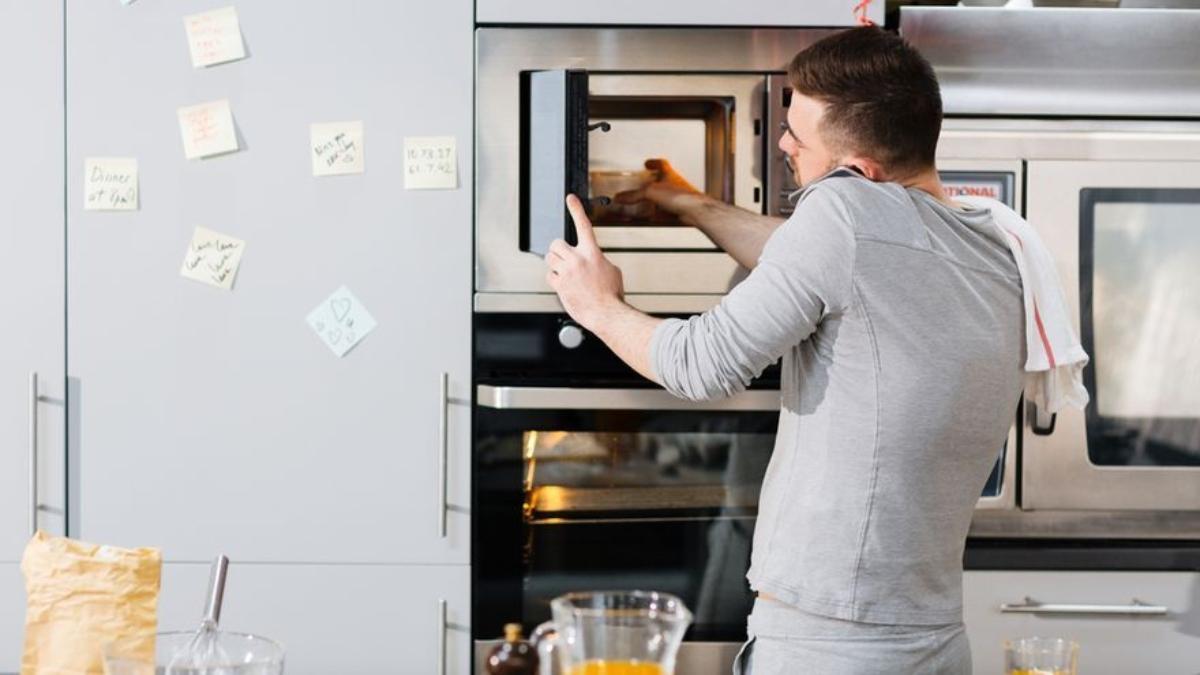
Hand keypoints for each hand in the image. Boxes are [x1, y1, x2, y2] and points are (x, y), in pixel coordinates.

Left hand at [546, 194, 625, 327]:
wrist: (607, 313)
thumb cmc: (611, 295)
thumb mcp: (612, 270)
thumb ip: (597, 260)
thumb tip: (591, 261)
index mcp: (593, 253)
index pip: (584, 225)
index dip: (576, 209)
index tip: (570, 198)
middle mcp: (578, 259)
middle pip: (556, 244)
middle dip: (559, 251)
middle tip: (565, 259)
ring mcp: (567, 272)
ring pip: (549, 258)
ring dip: (555, 264)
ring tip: (566, 273)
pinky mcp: (559, 284)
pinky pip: (549, 275)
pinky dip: (554, 279)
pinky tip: (565, 285)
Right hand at [614, 158, 710, 224]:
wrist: (695, 211)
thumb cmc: (680, 196)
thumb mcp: (651, 192)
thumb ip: (634, 195)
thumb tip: (621, 197)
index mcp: (669, 174)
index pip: (662, 164)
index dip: (654, 163)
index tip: (648, 163)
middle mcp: (675, 184)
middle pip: (664, 180)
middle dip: (654, 182)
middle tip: (645, 184)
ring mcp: (679, 197)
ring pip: (666, 197)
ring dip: (656, 200)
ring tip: (646, 205)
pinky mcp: (680, 210)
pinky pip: (667, 210)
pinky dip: (660, 214)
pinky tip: (654, 218)